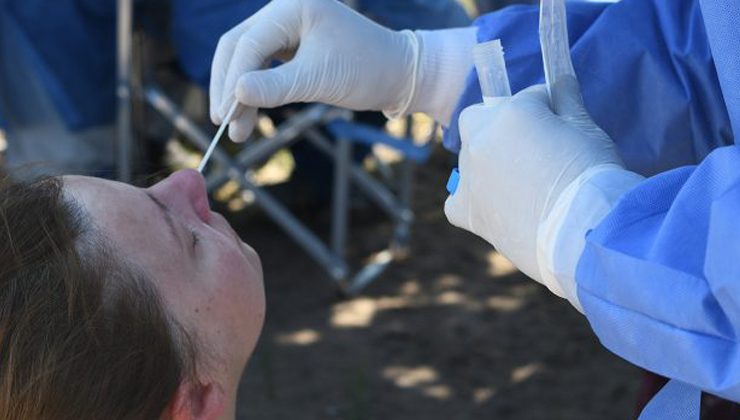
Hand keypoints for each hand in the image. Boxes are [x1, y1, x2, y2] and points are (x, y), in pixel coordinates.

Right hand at [210, 0, 417, 140]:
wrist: (399, 73)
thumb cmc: (367, 70)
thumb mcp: (319, 80)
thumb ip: (276, 87)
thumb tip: (235, 95)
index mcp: (293, 6)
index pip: (248, 43)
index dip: (232, 81)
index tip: (225, 117)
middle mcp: (285, 10)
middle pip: (238, 47)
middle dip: (228, 87)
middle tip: (223, 125)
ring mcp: (287, 27)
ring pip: (247, 58)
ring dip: (238, 93)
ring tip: (238, 131)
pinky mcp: (291, 45)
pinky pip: (262, 66)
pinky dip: (255, 90)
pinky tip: (249, 114)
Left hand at [444, 77, 623, 296]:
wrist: (585, 230)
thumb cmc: (593, 176)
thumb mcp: (587, 129)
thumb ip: (567, 100)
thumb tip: (561, 78)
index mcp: (512, 112)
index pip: (527, 99)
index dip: (547, 112)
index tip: (561, 128)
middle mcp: (481, 138)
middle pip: (481, 119)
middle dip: (500, 126)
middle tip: (531, 150)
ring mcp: (469, 175)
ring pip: (470, 158)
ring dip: (489, 164)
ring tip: (522, 188)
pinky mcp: (465, 209)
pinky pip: (456, 201)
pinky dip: (471, 203)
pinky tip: (495, 211)